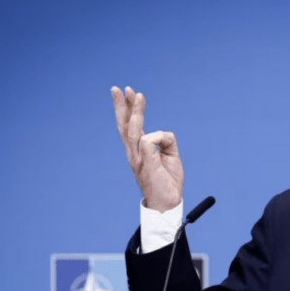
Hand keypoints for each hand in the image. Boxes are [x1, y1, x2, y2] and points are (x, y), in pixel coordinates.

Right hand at [112, 86, 182, 211]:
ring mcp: (138, 159)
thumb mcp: (170, 155)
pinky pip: (148, 142)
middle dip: (122, 106)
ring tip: (138, 95)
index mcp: (138, 151)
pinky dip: (158, 137)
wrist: (167, 202)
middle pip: (125, 126)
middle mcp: (134, 154)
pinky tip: (163, 146)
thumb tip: (162, 133)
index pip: (129, 126)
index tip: (129, 93)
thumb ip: (166, 141)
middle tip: (119, 88)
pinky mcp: (146, 165)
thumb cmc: (167, 180)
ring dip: (136, 111)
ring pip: (134, 130)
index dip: (128, 109)